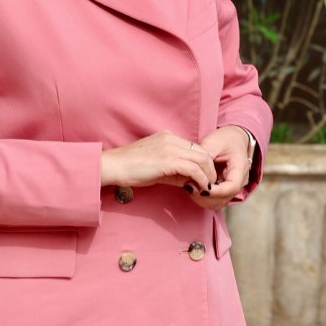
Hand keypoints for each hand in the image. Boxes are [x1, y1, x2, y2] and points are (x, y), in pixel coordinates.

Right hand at [100, 131, 217, 196]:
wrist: (114, 166)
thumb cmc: (131, 168)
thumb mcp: (157, 167)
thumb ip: (176, 171)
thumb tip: (192, 181)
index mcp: (168, 137)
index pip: (195, 148)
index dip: (204, 163)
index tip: (205, 177)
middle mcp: (171, 139)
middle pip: (202, 152)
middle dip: (210, 169)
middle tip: (211, 184)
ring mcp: (170, 148)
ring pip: (202, 159)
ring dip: (208, 175)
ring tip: (207, 188)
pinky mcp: (168, 160)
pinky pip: (193, 169)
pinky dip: (201, 180)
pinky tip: (200, 189)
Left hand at [186, 125, 254, 211]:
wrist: (232, 139)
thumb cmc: (224, 139)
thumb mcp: (214, 143)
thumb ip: (206, 157)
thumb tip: (195, 170)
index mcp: (240, 168)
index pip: (231, 188)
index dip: (215, 191)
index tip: (198, 187)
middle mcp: (239, 181)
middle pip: (224, 198)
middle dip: (205, 196)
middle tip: (189, 186)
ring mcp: (232, 187)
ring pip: (219, 202)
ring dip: (203, 199)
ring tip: (189, 186)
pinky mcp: (224, 189)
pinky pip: (215, 200)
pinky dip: (203, 197)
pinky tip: (192, 187)